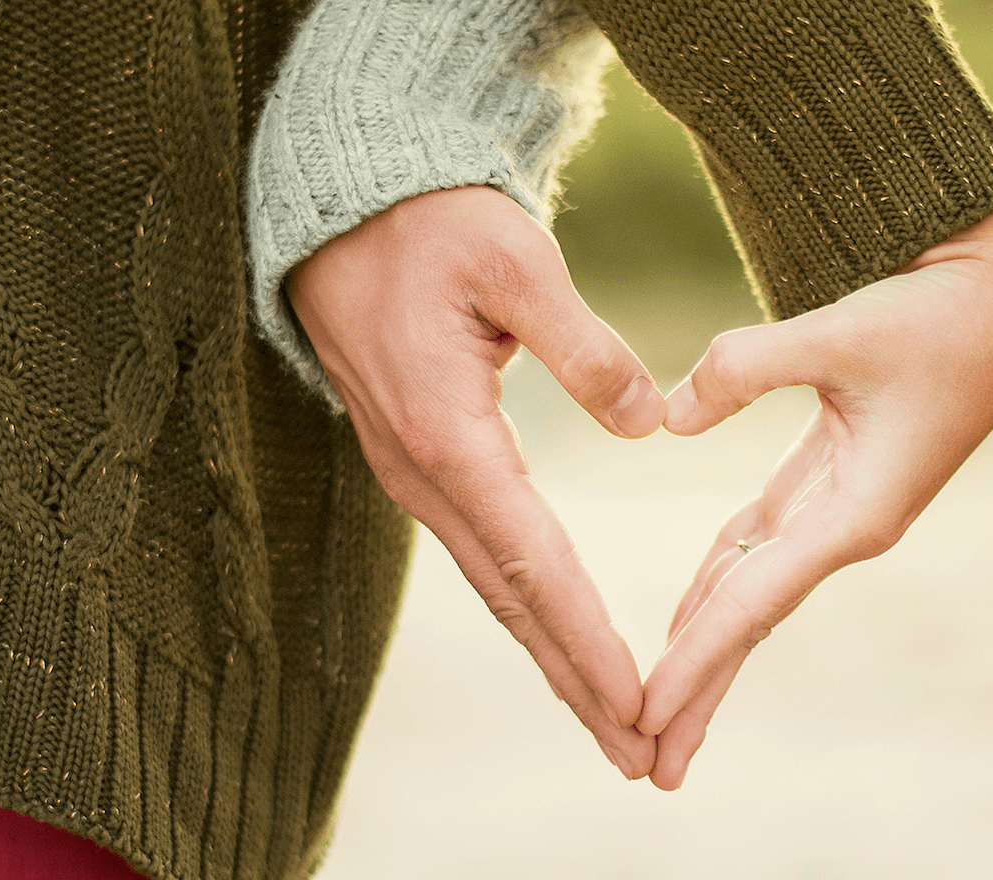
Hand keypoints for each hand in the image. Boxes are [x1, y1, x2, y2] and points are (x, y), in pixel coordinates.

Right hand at [288, 186, 663, 778]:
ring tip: (612, 721)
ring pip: (495, 587)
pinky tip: (559, 639)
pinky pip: (482, 553)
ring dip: (553, 657)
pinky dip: (527, 608)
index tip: (636, 701)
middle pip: (512, 601)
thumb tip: (648, 422)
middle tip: (638, 754)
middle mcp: (424, 473)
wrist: (345, 210)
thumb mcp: (514, 261)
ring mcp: (415, 474)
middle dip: (575, 683)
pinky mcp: (421, 462)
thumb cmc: (431, 225)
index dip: (587, 638)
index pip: (532, 561)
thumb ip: (584, 346)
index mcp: (449, 433)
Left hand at [639, 203, 992, 788]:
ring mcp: (840, 508)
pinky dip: (719, 583)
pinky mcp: (832, 478)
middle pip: (751, 622)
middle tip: (646, 764)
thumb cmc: (938, 315)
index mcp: (858, 513)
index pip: (754, 603)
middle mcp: (847, 526)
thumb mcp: (841, 331)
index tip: (642, 714)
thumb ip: (746, 368)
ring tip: (658, 711)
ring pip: (753, 591)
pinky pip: (761, 546)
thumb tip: (666, 419)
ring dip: (705, 648)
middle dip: (699, 691)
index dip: (695, 660)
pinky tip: (686, 616)